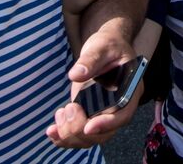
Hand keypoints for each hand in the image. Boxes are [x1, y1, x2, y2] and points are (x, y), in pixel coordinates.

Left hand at [46, 28, 138, 147]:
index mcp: (129, 91)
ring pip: (91, 138)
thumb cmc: (108, 44)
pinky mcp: (90, 114)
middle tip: (67, 110)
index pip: (123, 115)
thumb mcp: (101, 47)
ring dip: (70, 135)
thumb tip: (75, 75)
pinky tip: (52, 130)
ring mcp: (104, 113)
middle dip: (82, 130)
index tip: (88, 127)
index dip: (107, 124)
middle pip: (105, 133)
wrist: (105, 47)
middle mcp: (118, 107)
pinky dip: (65, 136)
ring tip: (59, 115)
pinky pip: (80, 133)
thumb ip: (90, 60)